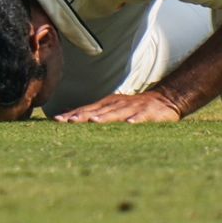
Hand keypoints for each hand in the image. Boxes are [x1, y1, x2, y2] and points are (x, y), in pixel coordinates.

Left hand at [54, 91, 181, 123]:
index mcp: (107, 104)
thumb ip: (92, 112)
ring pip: (117, 113)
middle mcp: (117, 104)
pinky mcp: (148, 113)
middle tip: (69, 122)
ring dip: (105, 117)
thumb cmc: (132, 107)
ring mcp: (132, 108)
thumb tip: (67, 115)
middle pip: (97, 111)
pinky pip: (141, 117)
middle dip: (83, 116)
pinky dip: (135, 120)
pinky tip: (130, 124)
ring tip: (94, 121)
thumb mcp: (111, 107)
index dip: (72, 115)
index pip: (86, 110)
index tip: (57, 121)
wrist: (164, 99)